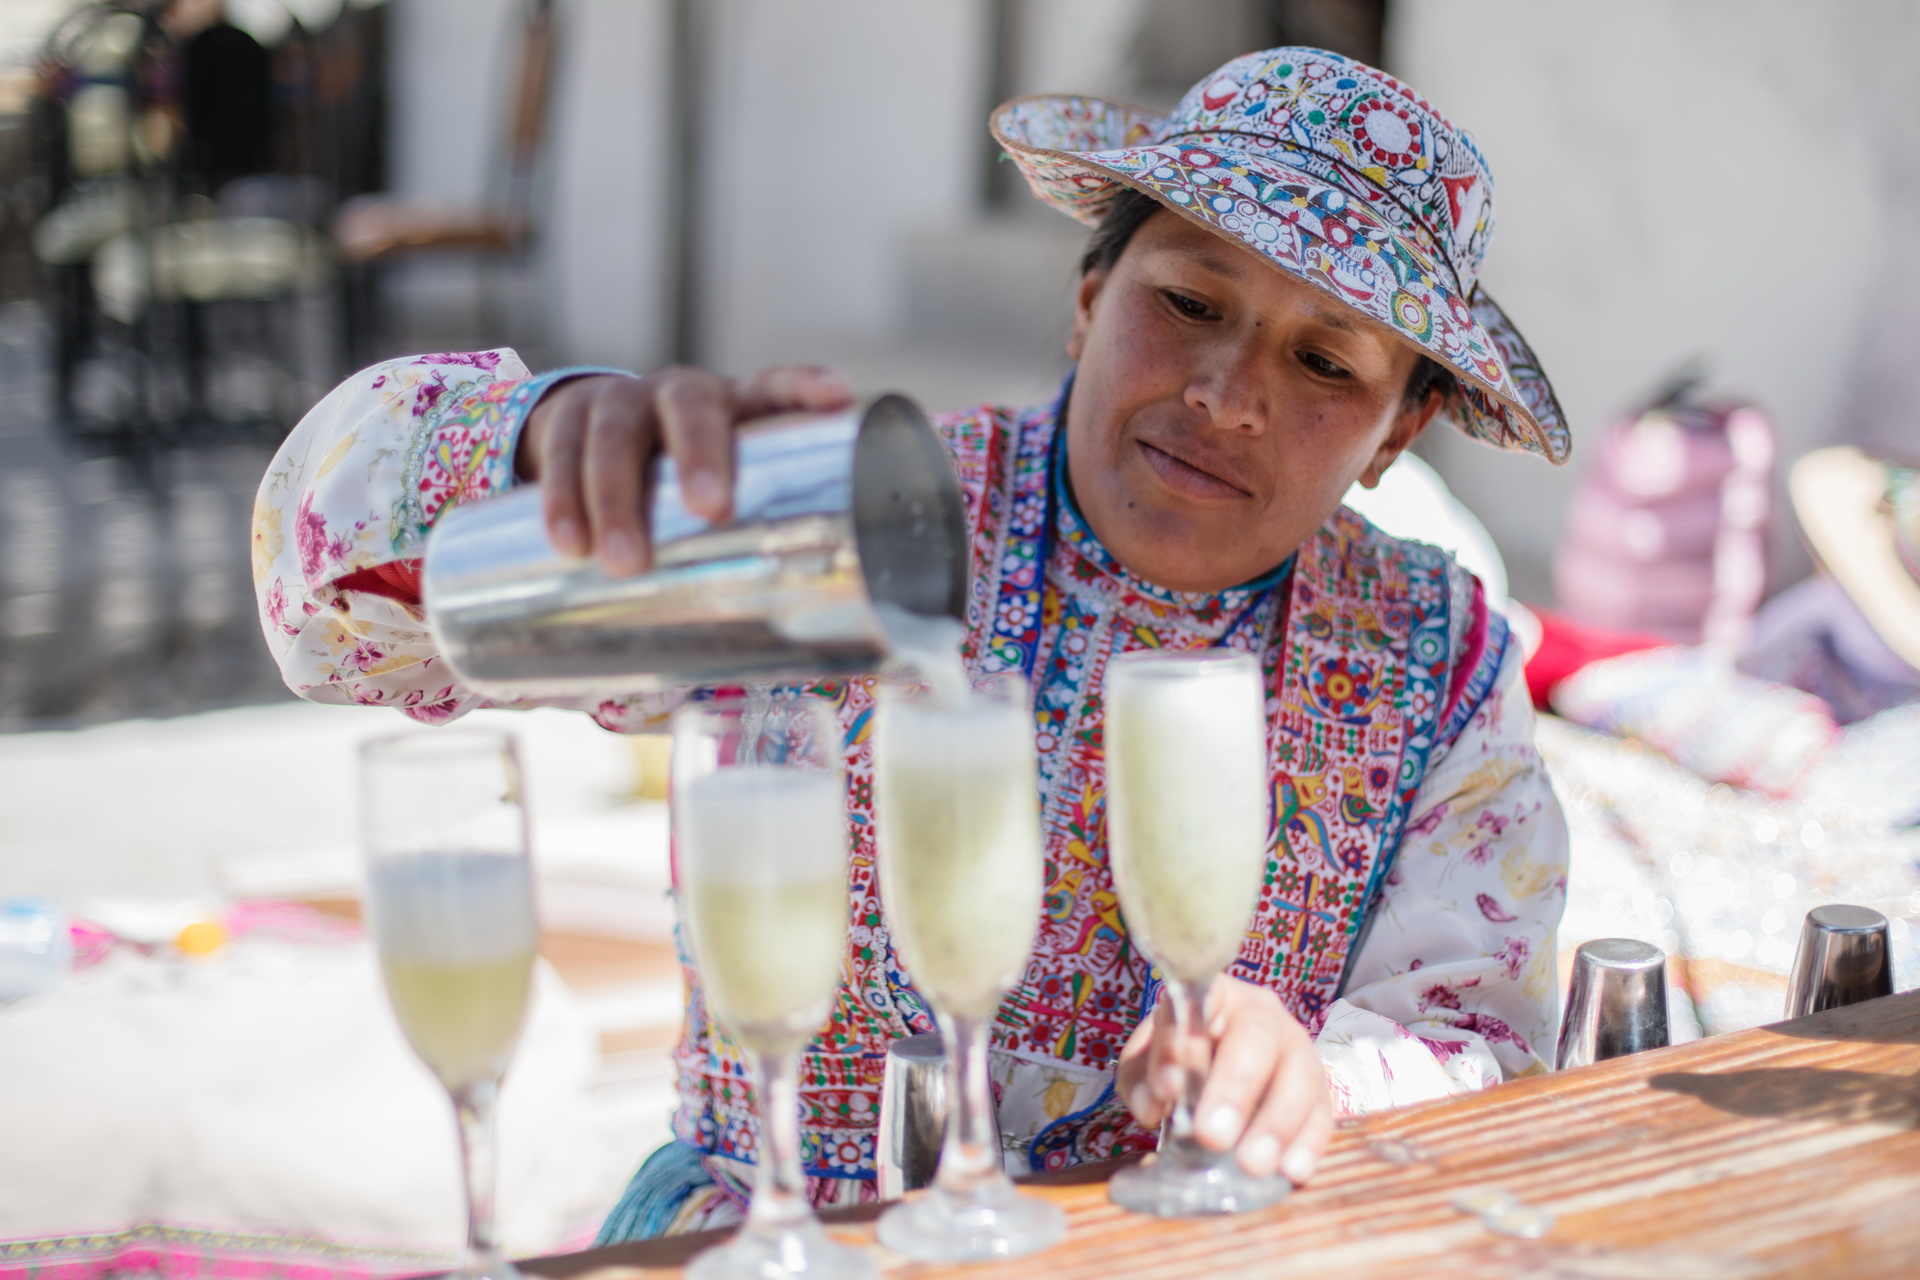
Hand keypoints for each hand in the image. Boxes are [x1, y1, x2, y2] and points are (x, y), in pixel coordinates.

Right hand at [515, 364, 853, 574]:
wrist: (587, 429)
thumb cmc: (676, 471)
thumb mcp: (721, 481)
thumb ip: (757, 528)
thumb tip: (810, 626)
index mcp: (734, 404)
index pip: (776, 386)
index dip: (804, 386)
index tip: (835, 396)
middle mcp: (679, 392)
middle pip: (691, 409)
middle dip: (701, 456)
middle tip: (711, 510)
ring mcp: (619, 401)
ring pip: (616, 437)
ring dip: (616, 497)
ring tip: (621, 562)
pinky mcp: (566, 417)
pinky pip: (560, 453)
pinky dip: (560, 499)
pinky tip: (567, 542)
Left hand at [1116, 975, 1332, 1183]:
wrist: (1225, 1077)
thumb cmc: (1183, 1064)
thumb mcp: (1150, 1064)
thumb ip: (1142, 1080)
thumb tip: (1152, 1105)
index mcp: (1214, 996)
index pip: (1201, 1003)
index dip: (1185, 1042)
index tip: (1169, 1090)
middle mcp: (1262, 1012)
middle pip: (1256, 1038)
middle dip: (1235, 1087)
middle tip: (1212, 1135)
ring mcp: (1297, 1048)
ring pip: (1299, 1075)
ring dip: (1276, 1122)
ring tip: (1252, 1164)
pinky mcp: (1319, 1089)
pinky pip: (1323, 1112)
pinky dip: (1308, 1142)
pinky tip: (1292, 1170)